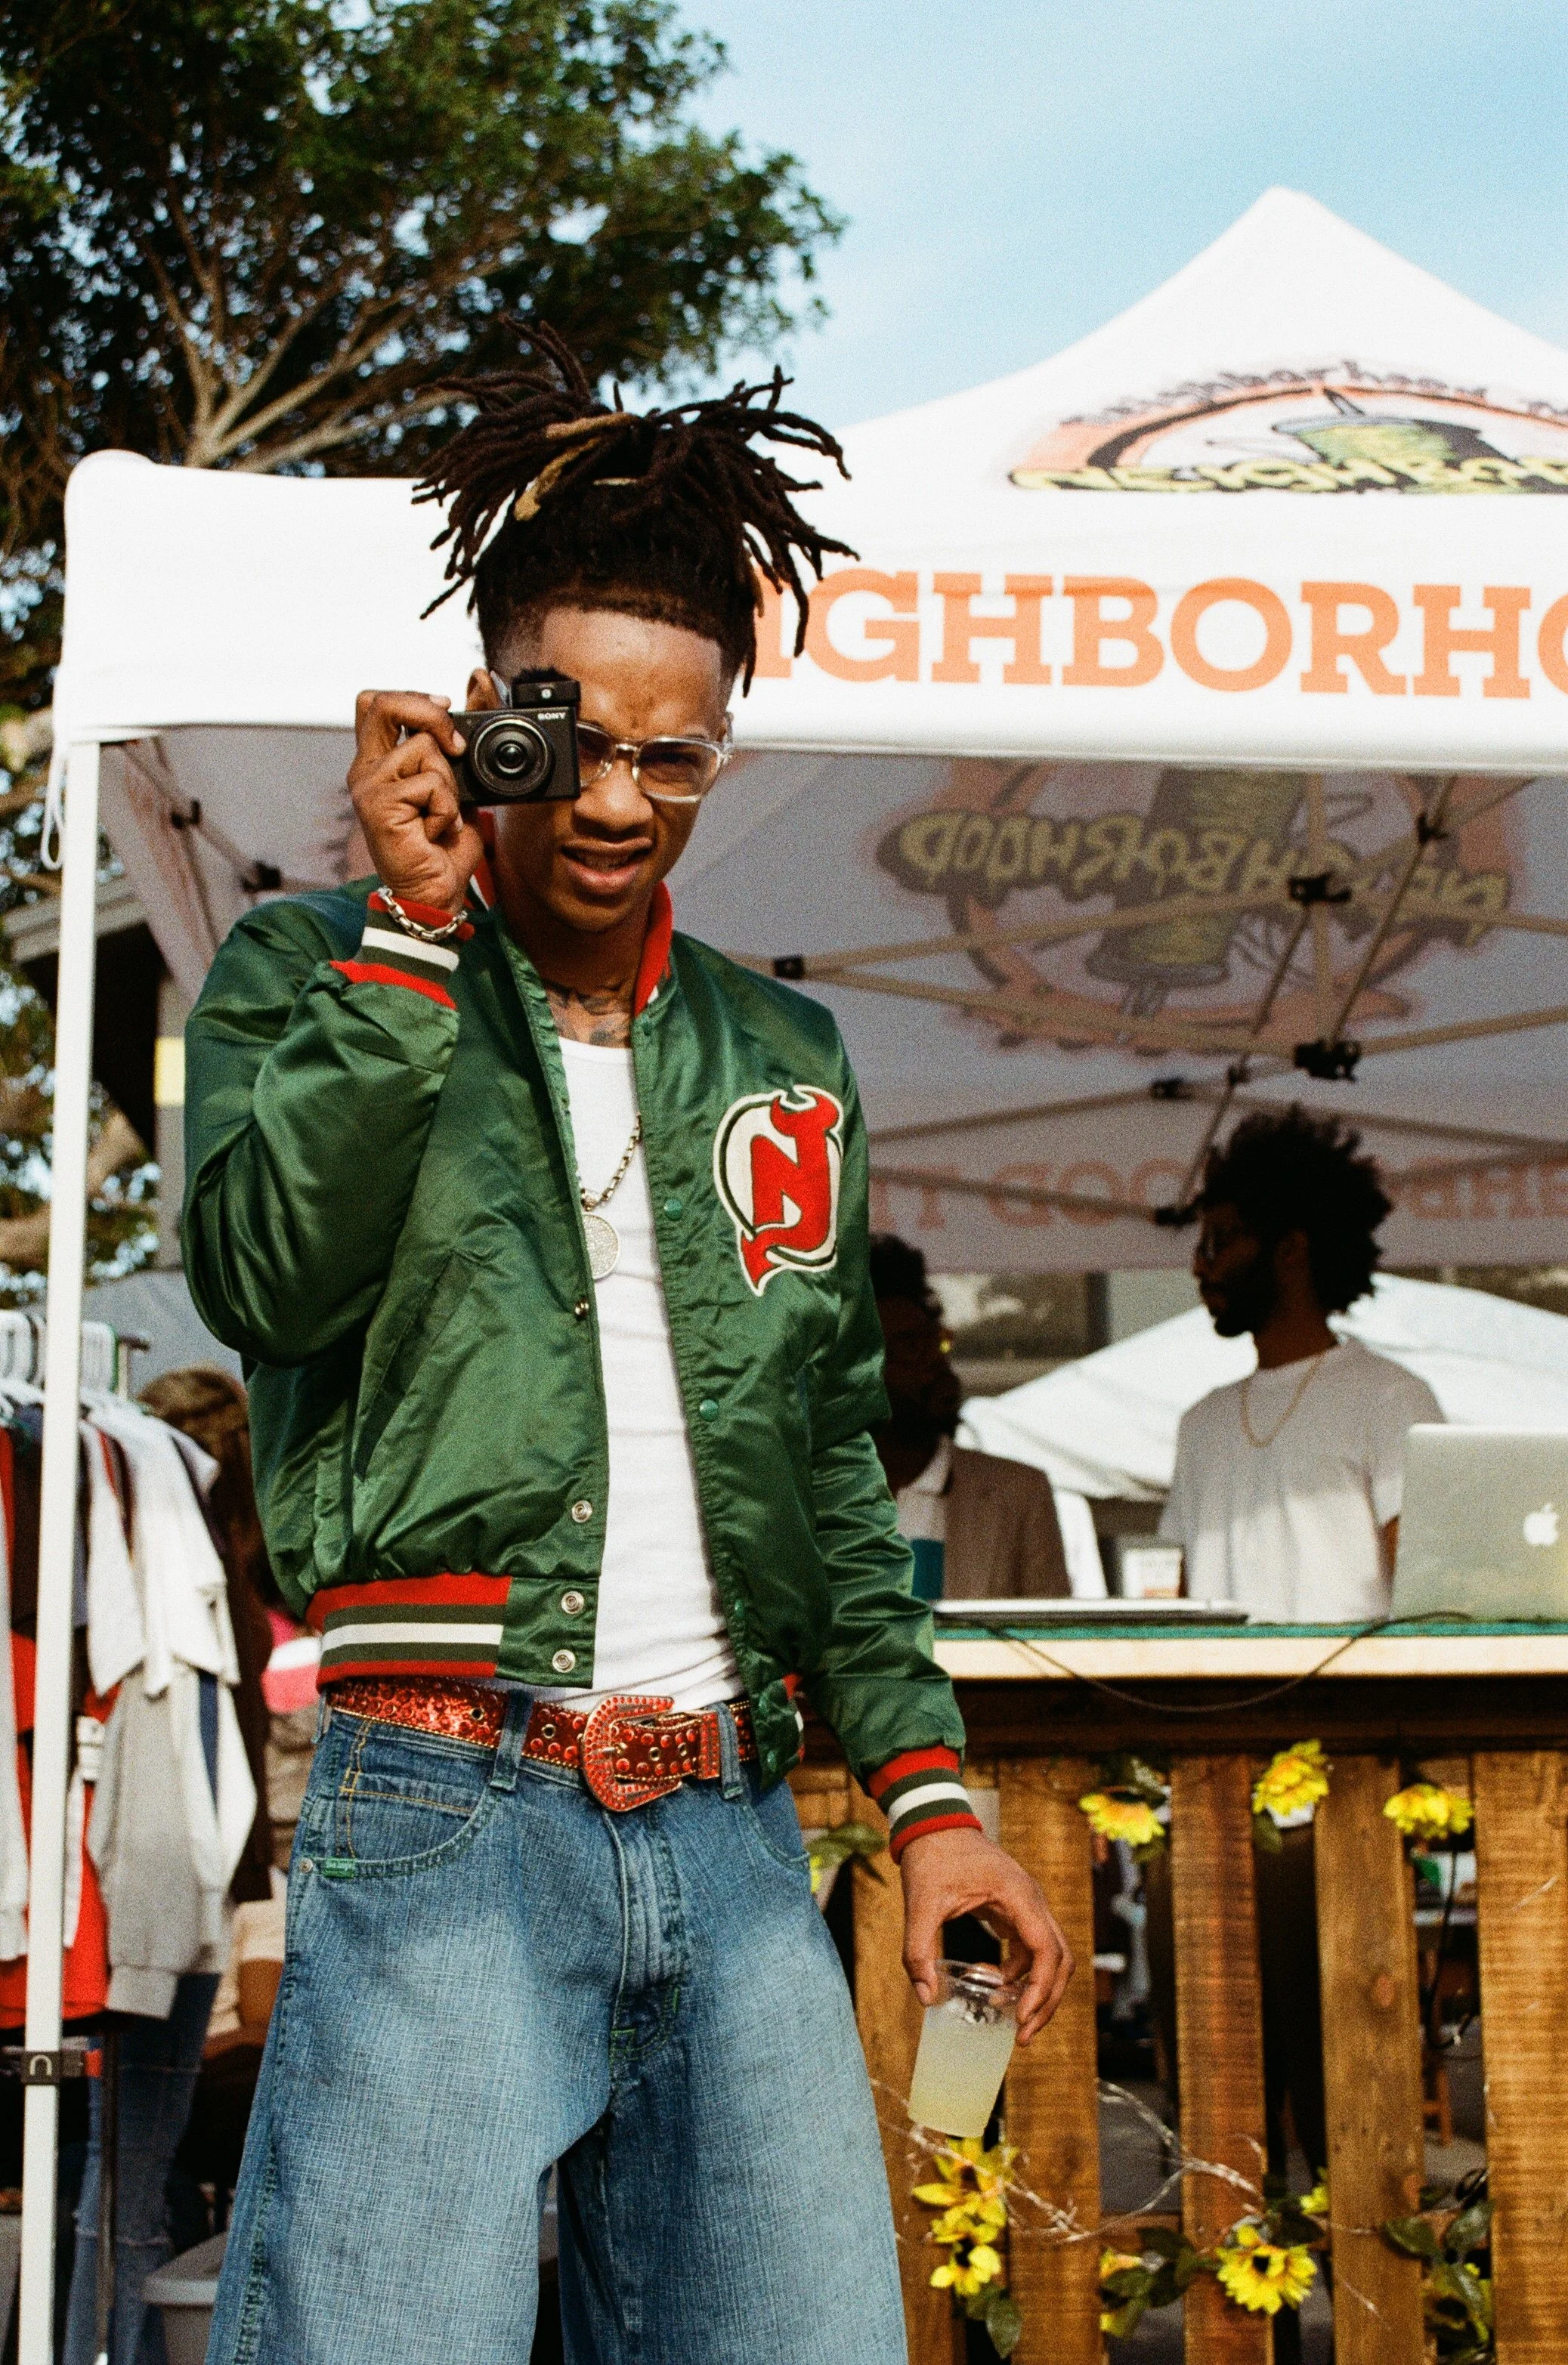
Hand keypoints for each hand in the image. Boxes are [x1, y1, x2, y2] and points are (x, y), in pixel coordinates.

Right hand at [349, 688, 486, 915]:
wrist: (434, 893)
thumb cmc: (442, 848)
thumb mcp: (454, 789)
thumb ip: (454, 751)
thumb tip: (478, 693)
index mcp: (378, 764)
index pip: (375, 704)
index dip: (411, 696)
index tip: (444, 707)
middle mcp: (366, 771)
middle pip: (383, 704)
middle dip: (430, 713)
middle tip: (455, 746)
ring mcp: (368, 787)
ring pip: (423, 748)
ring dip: (449, 785)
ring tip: (441, 817)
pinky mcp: (378, 805)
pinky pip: (430, 783)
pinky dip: (448, 809)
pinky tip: (436, 832)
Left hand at [899, 1827, 1072, 2043]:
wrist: (934, 1824)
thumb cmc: (932, 1857)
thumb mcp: (921, 1904)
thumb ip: (919, 1951)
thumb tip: (925, 1996)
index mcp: (1018, 1896)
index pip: (1046, 1950)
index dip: (1039, 1989)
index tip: (1020, 2018)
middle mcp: (1033, 1901)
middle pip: (1059, 1959)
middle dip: (1045, 2000)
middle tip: (1022, 2034)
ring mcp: (1028, 1904)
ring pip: (1051, 1956)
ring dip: (1037, 1990)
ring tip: (1010, 2018)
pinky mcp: (1017, 1909)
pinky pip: (1032, 1947)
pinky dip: (1021, 1972)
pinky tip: (995, 1984)